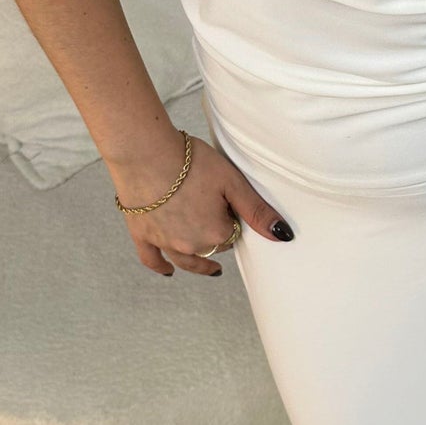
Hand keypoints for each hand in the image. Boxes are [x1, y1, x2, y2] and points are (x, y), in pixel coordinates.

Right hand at [108, 125, 294, 278]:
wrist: (145, 153)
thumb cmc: (191, 162)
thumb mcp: (232, 182)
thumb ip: (257, 211)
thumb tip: (284, 235)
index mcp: (215, 233)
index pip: (231, 234)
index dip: (230, 220)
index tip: (226, 205)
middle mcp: (190, 244)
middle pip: (210, 247)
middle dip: (215, 237)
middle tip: (216, 222)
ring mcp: (164, 242)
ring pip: (186, 261)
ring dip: (199, 266)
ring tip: (211, 270)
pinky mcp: (141, 234)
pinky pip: (152, 259)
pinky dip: (160, 266)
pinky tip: (168, 271)